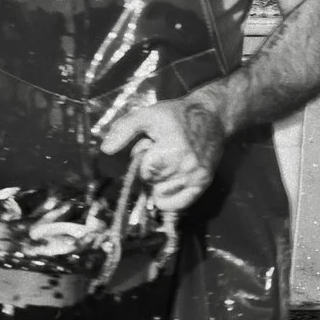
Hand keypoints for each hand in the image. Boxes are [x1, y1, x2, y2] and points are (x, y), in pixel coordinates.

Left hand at [99, 96, 225, 212]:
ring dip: (160, 186)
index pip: (145, 173)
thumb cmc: (176, 115)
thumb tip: (106, 149)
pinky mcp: (204, 183)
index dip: (143, 162)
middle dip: (151, 174)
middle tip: (161, 157)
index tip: (151, 149)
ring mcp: (196, 177)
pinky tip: (170, 186)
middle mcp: (185, 167)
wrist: (213, 116)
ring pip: (164, 196)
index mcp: (170, 151)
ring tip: (169, 167)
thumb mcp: (147, 115)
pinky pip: (180, 204)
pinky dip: (171, 200)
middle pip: (153, 185)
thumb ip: (124, 130)